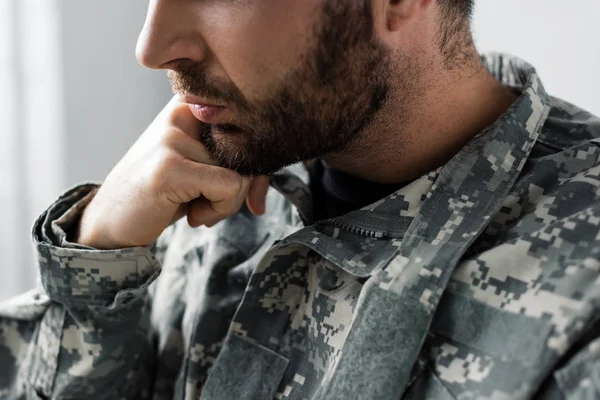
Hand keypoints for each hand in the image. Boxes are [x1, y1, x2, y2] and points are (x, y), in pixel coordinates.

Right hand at [75, 96, 269, 248]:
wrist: (112, 221)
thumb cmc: (163, 195)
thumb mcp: (203, 171)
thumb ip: (237, 166)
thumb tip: (263, 189)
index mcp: (192, 104)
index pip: (250, 124)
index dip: (253, 164)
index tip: (243, 189)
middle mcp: (183, 110)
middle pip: (248, 150)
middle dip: (240, 189)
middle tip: (207, 202)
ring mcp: (173, 137)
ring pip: (241, 172)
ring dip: (226, 204)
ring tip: (194, 207)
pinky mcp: (170, 166)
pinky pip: (228, 187)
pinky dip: (218, 210)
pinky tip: (191, 215)